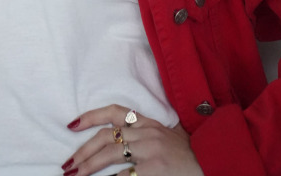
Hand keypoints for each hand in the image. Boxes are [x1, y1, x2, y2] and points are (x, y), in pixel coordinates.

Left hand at [62, 105, 203, 175]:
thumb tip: (118, 138)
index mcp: (148, 122)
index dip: (90, 117)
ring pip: (110, 155)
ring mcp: (149, 151)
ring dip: (89, 167)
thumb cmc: (189, 154)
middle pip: (106, 137)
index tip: (72, 126)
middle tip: (68, 165)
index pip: (114, 112)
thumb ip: (144, 133)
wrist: (212, 162)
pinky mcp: (153, 170)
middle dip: (83, 151)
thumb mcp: (166, 135)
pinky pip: (124, 175)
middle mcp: (146, 133)